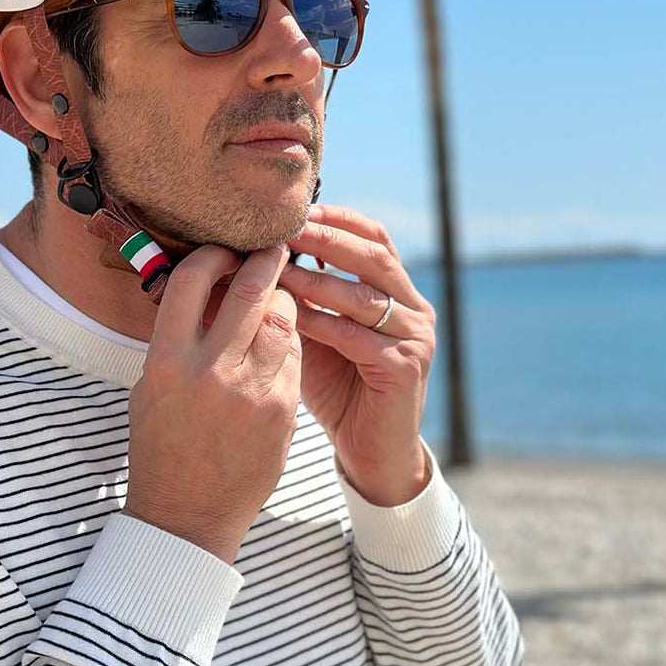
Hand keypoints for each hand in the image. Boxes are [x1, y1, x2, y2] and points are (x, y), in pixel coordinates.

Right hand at [125, 243, 302, 564]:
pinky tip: (284, 340)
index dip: (214, 254)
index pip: (193, 281)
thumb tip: (206, 286)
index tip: (226, 248)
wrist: (187, 516)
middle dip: (267, 260)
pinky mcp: (282, 411)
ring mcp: (251, 392)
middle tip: (275, 246)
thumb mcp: (152, 387)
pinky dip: (291, 340)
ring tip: (281, 294)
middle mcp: (210, 371)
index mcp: (167, 360)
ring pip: (282, 319)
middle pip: (250, 291)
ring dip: (284, 299)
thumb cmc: (162, 445)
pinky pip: (294, 357)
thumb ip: (178, 337)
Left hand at [277, 204, 435, 505]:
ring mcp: (417, 338)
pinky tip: (291, 318)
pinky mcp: (407, 369)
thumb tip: (249, 257)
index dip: (338, 219)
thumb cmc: (338, 389)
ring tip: (278, 271)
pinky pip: (359, 338)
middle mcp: (416, 309)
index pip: (375, 238)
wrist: (370, 455)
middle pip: (373, 257)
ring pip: (365, 296)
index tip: (297, 209)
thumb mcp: (317, 333)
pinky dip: (323, 323)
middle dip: (327, 239)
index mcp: (399, 292)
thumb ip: (299, 296)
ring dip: (318, 280)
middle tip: (284, 230)